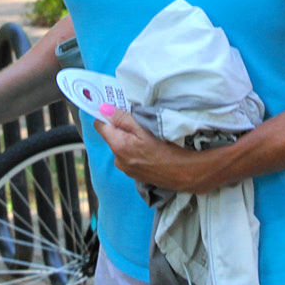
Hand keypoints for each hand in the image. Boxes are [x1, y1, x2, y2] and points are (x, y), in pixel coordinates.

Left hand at [96, 109, 230, 193]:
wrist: (184, 173)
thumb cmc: (166, 148)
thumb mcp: (144, 128)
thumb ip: (122, 118)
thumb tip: (103, 109)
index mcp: (118, 146)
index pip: (100, 125)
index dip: (107, 116)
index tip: (117, 110)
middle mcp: (117, 159)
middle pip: (112, 136)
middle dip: (121, 128)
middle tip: (139, 123)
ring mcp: (126, 169)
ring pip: (121, 146)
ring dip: (129, 140)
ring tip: (147, 138)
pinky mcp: (134, 174)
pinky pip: (129, 157)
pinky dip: (136, 151)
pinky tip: (150, 150)